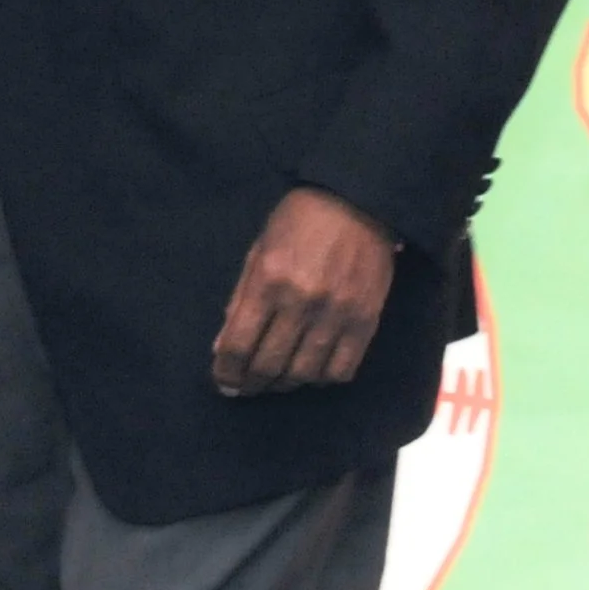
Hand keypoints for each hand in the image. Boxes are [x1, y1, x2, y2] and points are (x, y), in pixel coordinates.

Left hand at [211, 187, 396, 396]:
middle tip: (245, 388)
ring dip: (284, 385)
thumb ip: (240, 299)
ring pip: (304, 374)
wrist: (357, 202)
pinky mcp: (365, 322)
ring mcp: (336, 315)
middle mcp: (301, 302)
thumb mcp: (258, 251)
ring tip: (275, 381)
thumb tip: (223, 347)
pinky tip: (311, 371)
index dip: (227, 372)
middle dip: (251, 384)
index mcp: (268, 281)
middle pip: (270, 365)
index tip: (224, 382)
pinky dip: (322, 379)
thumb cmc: (298, 221)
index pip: (240, 344)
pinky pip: (341, 371)